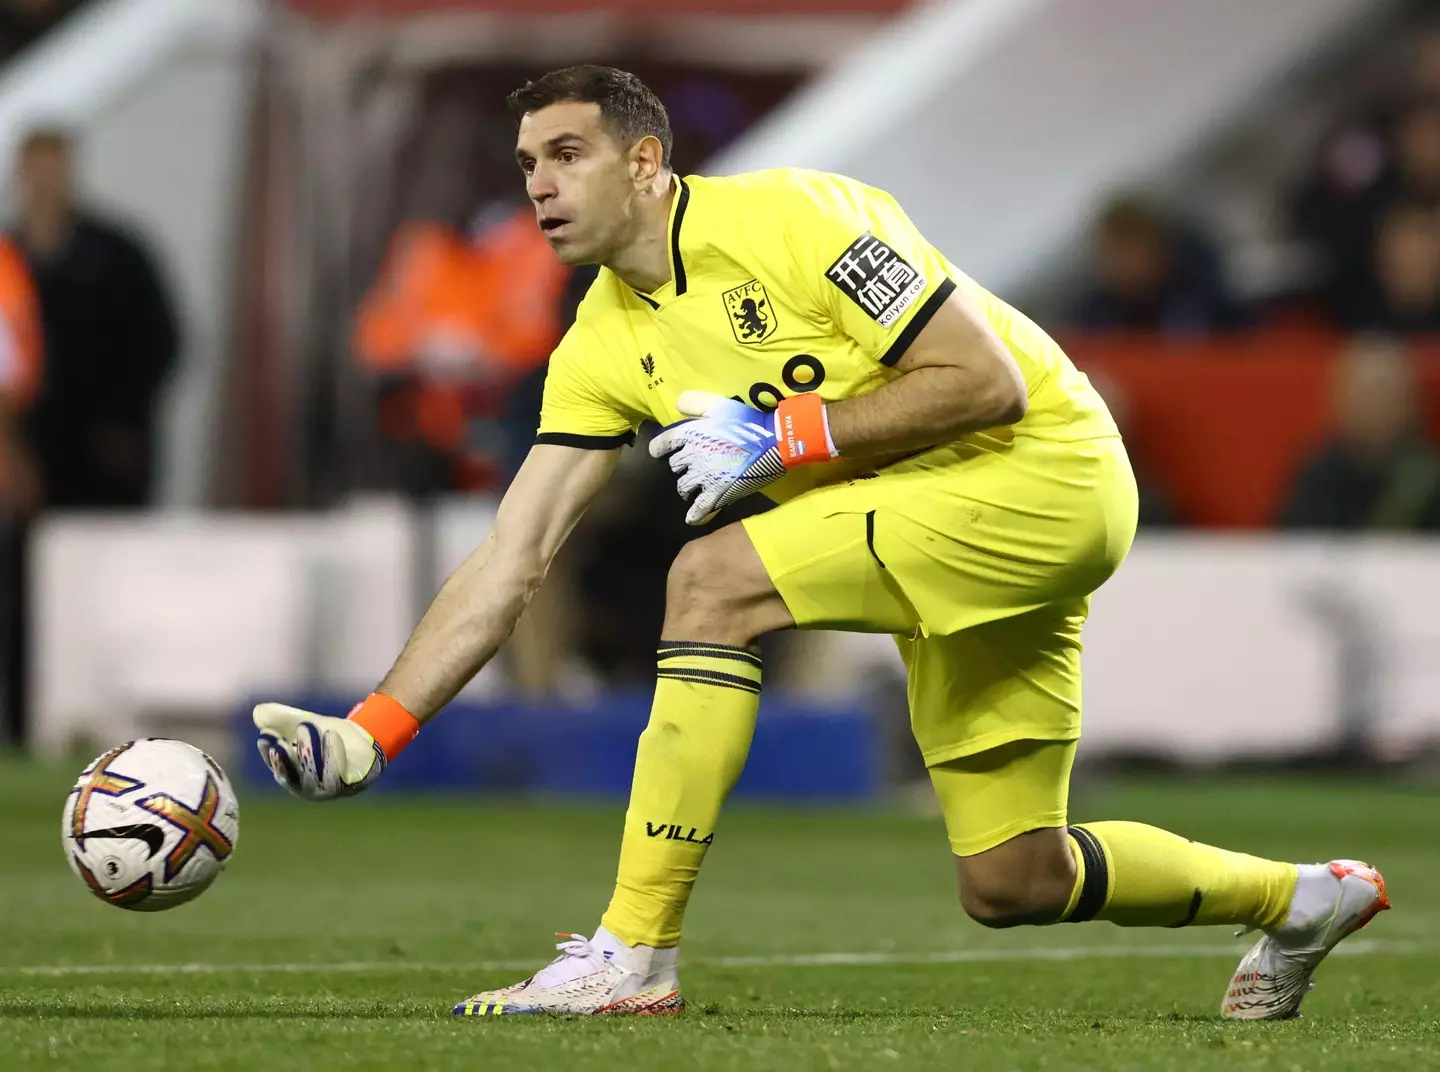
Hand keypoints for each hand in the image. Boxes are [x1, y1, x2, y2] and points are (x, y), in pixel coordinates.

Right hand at [252, 703, 386, 800]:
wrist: (362, 740)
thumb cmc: (327, 736)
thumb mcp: (303, 723)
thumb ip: (281, 718)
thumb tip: (258, 712)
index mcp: (292, 775)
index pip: (276, 767)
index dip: (268, 754)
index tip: (265, 737)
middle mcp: (308, 787)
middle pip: (293, 776)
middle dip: (287, 757)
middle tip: (281, 740)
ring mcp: (329, 789)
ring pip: (316, 776)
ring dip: (310, 753)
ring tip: (306, 727)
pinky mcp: (351, 784)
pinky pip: (340, 775)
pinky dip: (333, 755)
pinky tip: (330, 734)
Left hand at [649, 391, 785, 524]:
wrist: (773, 442)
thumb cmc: (746, 421)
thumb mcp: (717, 403)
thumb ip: (692, 402)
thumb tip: (677, 408)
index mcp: (689, 434)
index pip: (662, 444)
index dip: (659, 448)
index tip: (660, 451)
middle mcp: (691, 456)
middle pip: (674, 467)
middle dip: (679, 467)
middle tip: (688, 467)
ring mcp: (703, 477)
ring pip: (683, 487)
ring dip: (686, 488)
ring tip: (692, 489)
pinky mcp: (717, 493)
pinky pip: (699, 509)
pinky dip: (694, 515)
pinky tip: (691, 518)